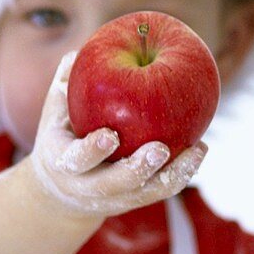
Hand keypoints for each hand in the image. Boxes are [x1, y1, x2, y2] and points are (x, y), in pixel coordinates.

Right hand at [29, 52, 206, 218]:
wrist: (62, 193)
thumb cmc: (63, 138)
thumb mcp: (54, 112)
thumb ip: (63, 84)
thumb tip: (77, 53)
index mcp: (64, 163)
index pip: (76, 160)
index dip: (92, 151)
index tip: (110, 136)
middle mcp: (88, 187)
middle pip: (115, 184)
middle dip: (138, 169)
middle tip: (160, 149)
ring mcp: (114, 198)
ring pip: (146, 193)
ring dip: (174, 174)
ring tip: (197, 151)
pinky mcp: (135, 200)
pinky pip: (162, 190)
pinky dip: (182, 173)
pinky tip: (199, 150)